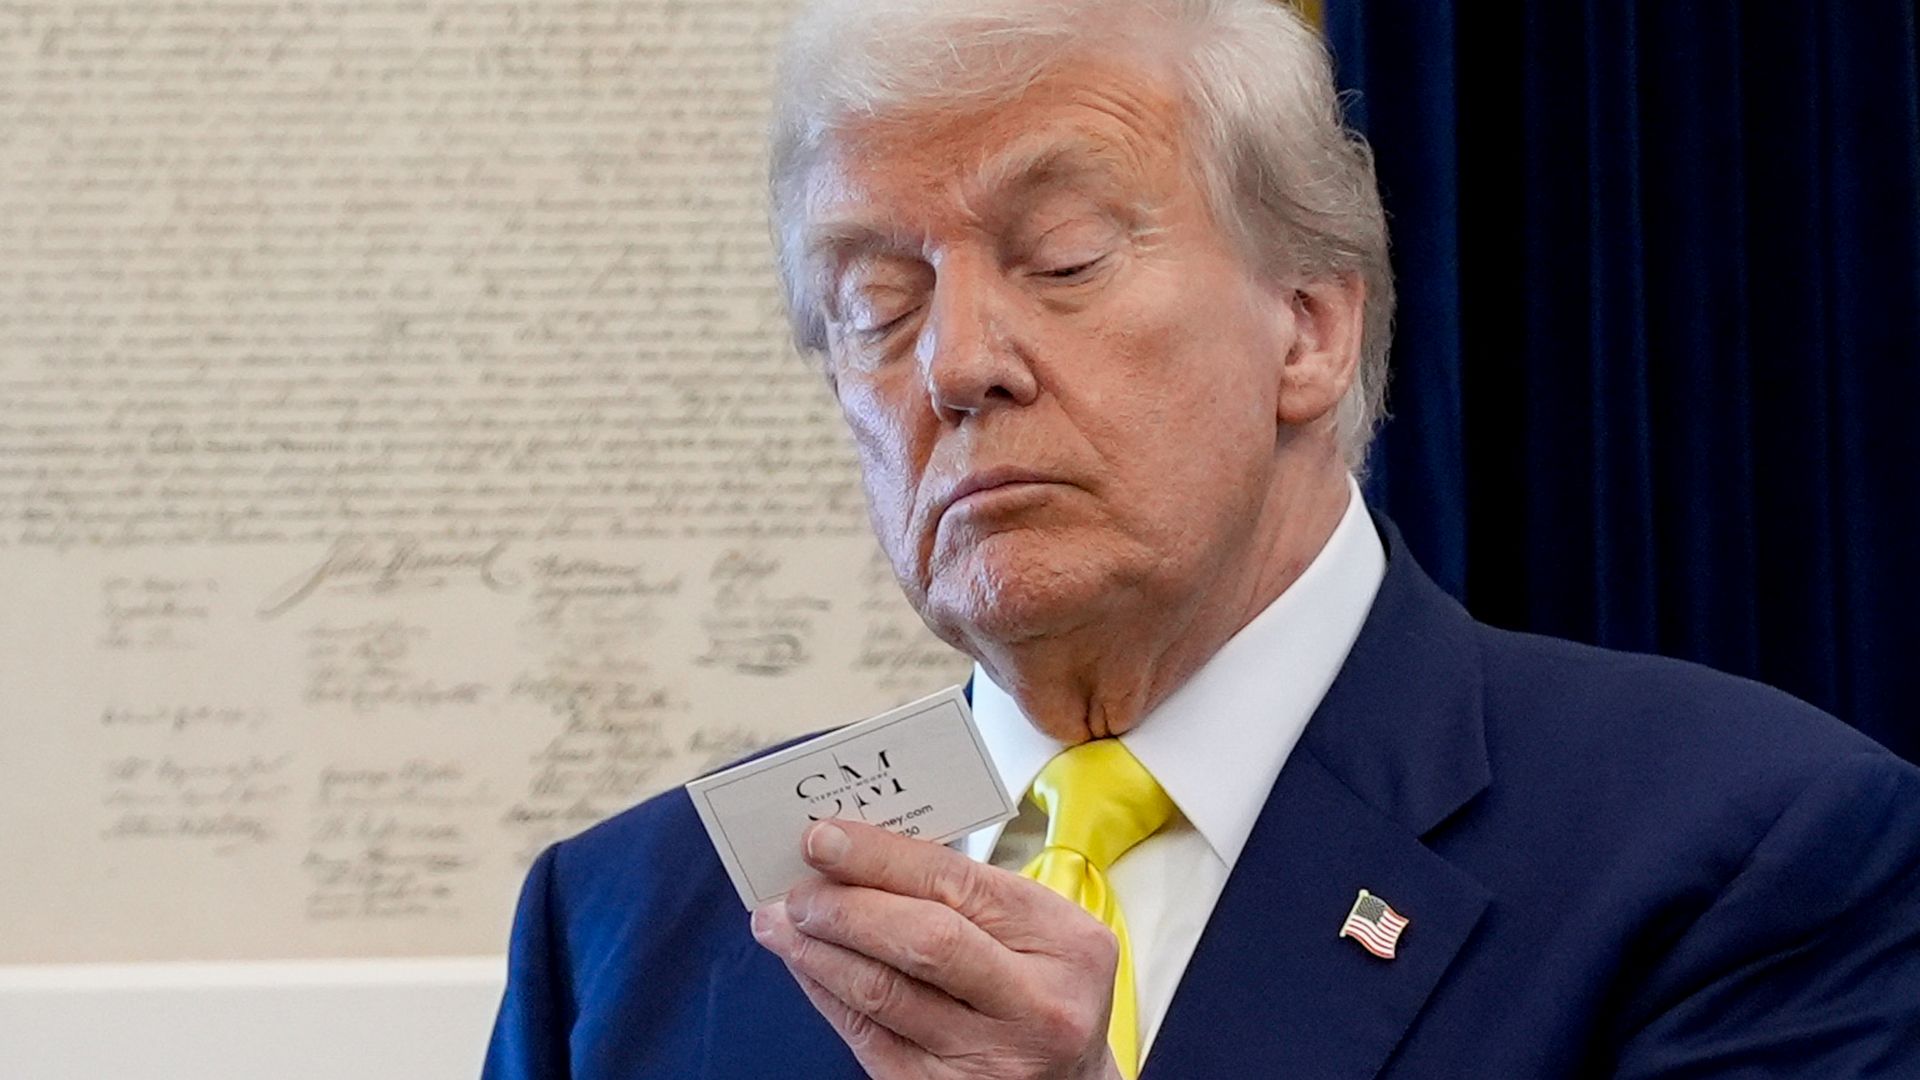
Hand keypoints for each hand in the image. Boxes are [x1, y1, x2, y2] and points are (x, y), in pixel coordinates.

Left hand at [750, 818, 1124, 1079]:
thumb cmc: (1045, 993)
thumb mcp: (1037, 932)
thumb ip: (966, 893)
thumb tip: (861, 855)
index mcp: (1064, 942)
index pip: (957, 882)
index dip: (879, 857)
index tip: (824, 839)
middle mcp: (1036, 1005)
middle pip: (922, 940)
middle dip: (846, 907)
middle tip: (798, 892)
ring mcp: (990, 1058)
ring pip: (882, 993)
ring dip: (818, 952)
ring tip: (783, 924)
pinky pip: (866, 1038)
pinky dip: (827, 994)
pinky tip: (808, 968)